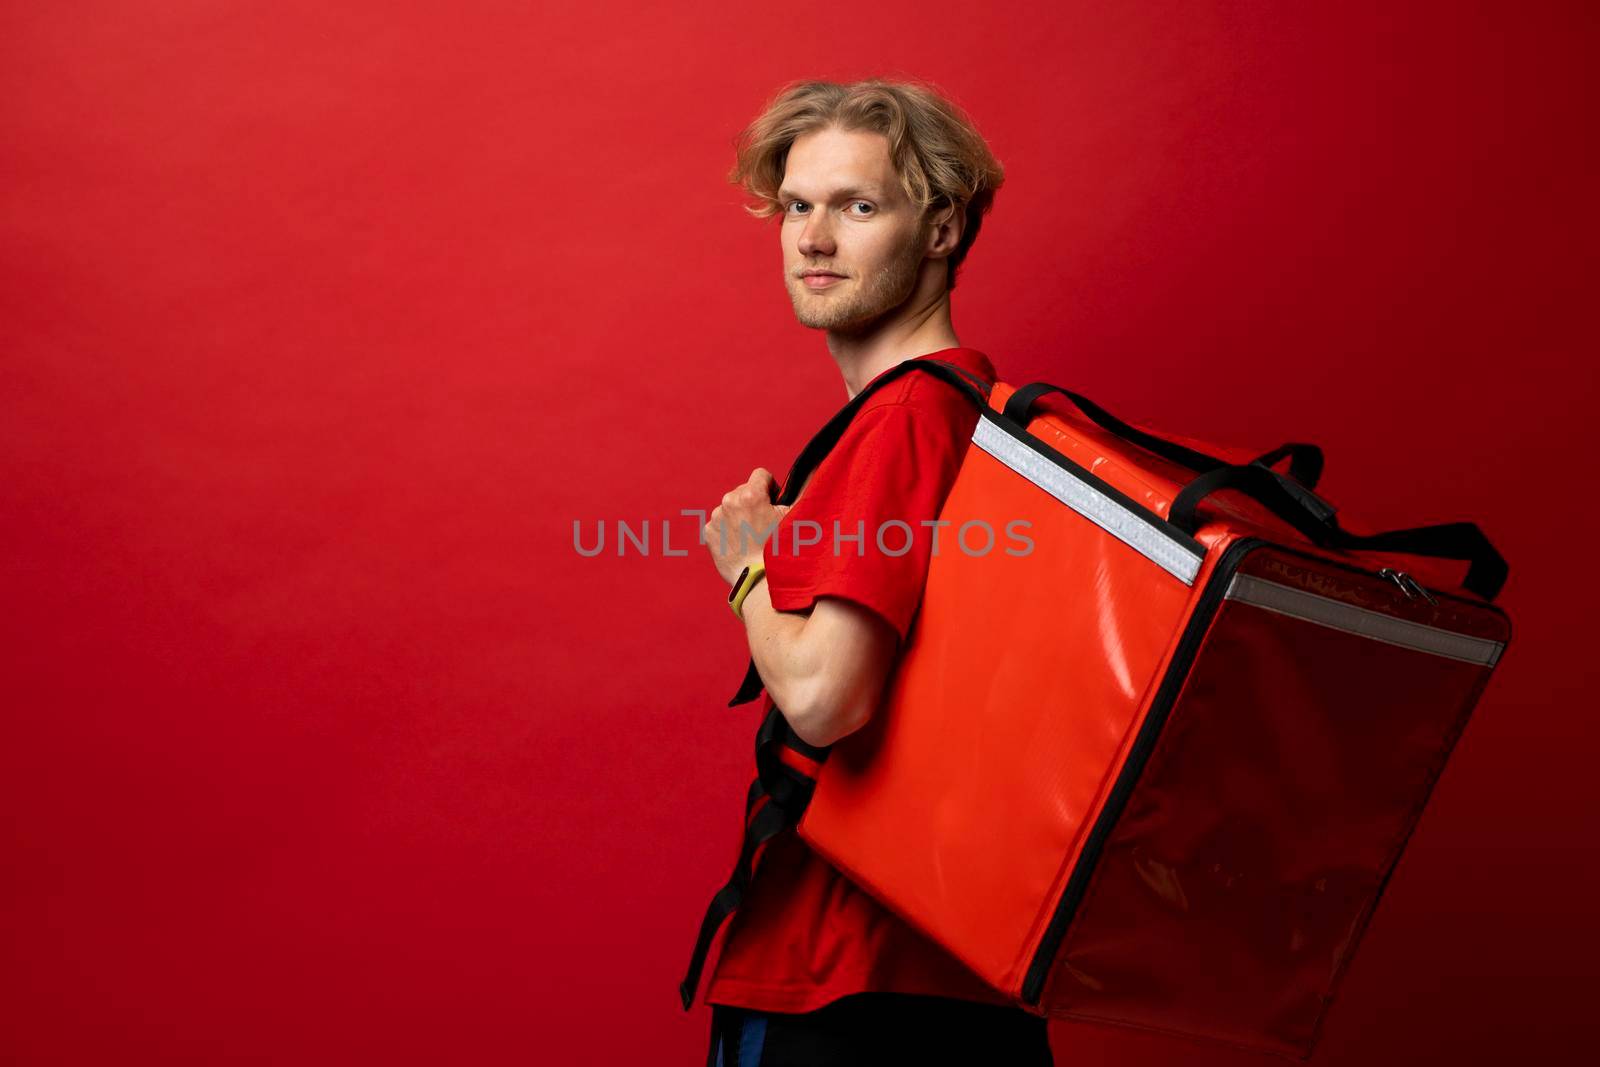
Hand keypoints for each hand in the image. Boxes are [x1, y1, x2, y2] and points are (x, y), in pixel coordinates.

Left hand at [705, 467, 789, 584]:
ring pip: (731, 507)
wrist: (758, 581)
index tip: (773, 502)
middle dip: (753, 502)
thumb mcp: (795, 519)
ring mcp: (717, 518)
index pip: (761, 475)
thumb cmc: (780, 551)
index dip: (771, 487)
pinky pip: (720, 523)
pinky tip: (741, 544)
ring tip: (752, 536)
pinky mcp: (709, 532)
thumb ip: (796, 496)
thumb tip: (802, 483)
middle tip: (763, 524)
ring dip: (740, 516)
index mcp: (750, 494)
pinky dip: (729, 530)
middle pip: (744, 490)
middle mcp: (729, 502)